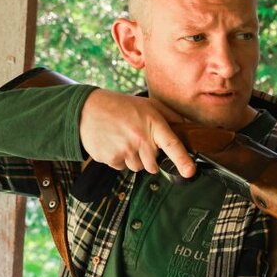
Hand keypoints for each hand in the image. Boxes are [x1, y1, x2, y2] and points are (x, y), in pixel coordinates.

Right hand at [78, 89, 196, 176]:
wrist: (87, 109)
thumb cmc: (121, 106)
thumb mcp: (148, 104)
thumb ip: (170, 115)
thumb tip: (189, 126)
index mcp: (153, 124)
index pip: (172, 145)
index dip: (182, 160)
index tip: (189, 172)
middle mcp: (140, 138)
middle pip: (153, 165)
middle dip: (149, 158)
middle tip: (138, 141)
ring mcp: (125, 149)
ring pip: (137, 168)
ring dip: (133, 158)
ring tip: (123, 139)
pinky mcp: (110, 158)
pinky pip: (121, 167)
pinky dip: (118, 159)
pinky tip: (113, 143)